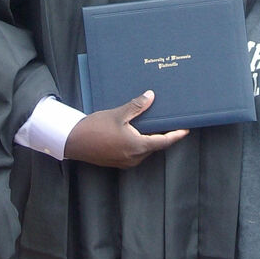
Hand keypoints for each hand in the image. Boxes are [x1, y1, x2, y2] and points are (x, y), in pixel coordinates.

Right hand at [63, 91, 188, 168]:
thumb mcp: (118, 114)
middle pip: (155, 146)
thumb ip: (137, 106)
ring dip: (150, 138)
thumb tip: (151, 96)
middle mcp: (134, 158)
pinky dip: (139, 142)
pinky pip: (135, 152)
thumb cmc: (95, 128)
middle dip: (163, 135)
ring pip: (145, 150)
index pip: (163, 142)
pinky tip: (136, 131)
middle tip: (169, 121)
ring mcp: (126, 162)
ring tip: (154, 124)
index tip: (186, 130)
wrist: (73, 141)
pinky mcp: (118, 162)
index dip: (176, 136)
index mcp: (137, 146)